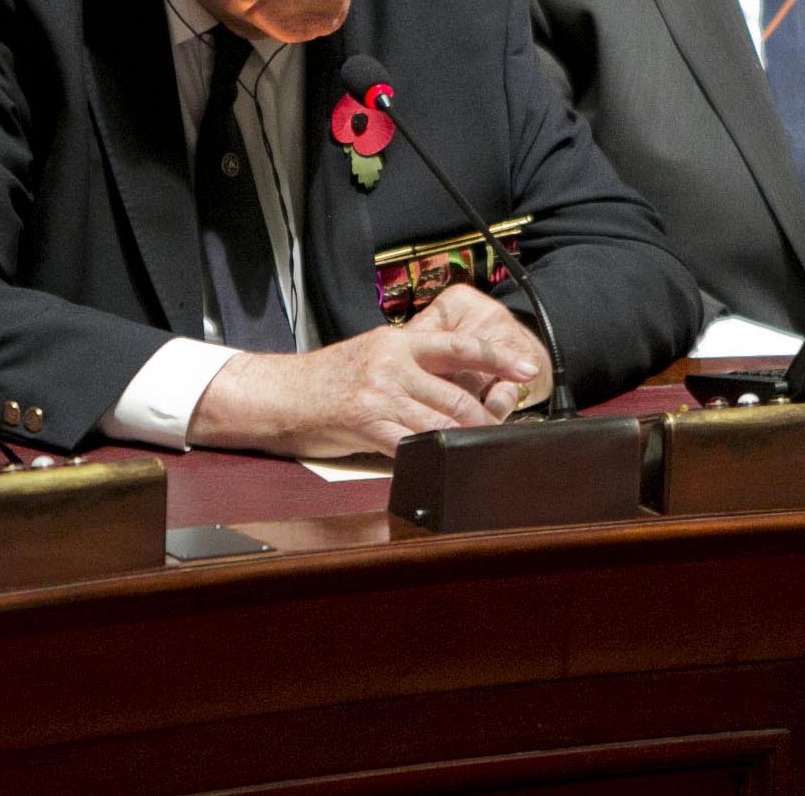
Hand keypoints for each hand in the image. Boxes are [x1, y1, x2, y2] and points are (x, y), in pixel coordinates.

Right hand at [186, 286, 547, 456]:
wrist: (279, 392)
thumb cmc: (324, 379)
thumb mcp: (370, 356)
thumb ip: (408, 366)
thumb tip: (449, 386)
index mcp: (397, 341)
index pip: (458, 345)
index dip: (497, 357)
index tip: (526, 368)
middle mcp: (392, 363)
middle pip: (456, 393)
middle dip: (484, 417)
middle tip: (503, 431)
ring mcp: (380, 393)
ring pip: (441, 421)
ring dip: (464, 440)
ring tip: (480, 450)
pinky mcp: (367, 423)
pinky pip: (410, 444)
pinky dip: (430, 455)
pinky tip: (440, 462)